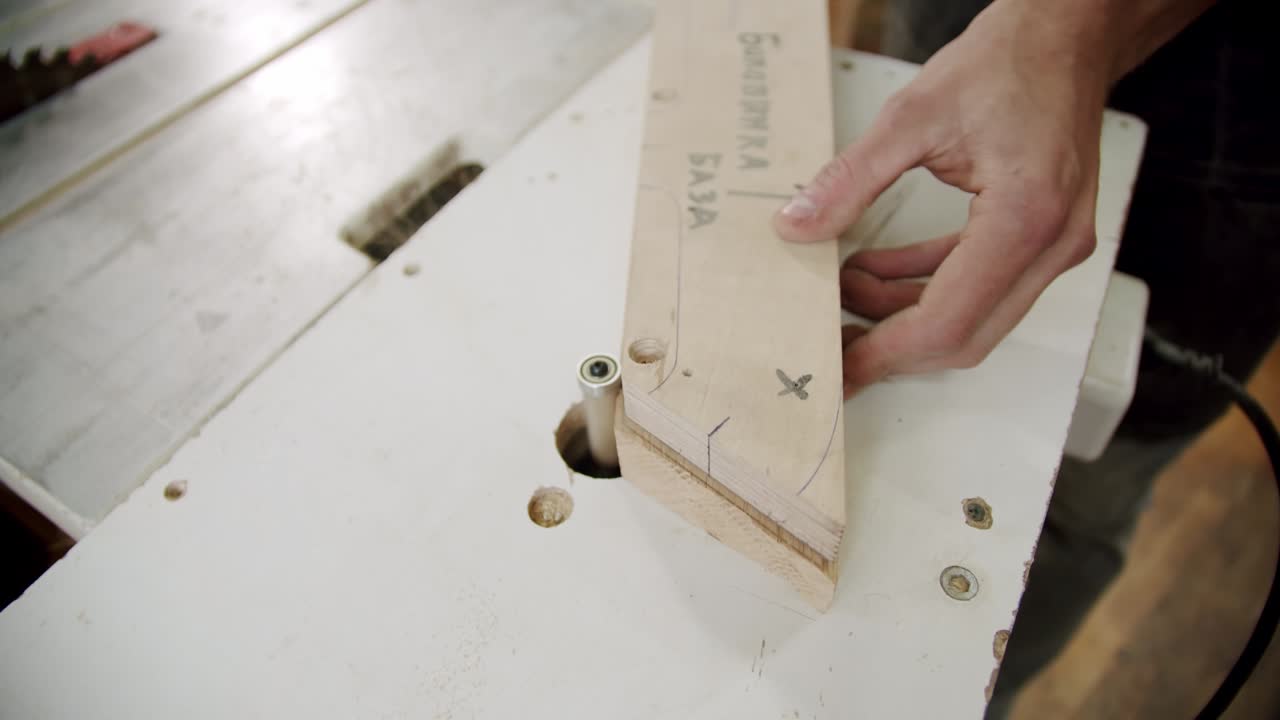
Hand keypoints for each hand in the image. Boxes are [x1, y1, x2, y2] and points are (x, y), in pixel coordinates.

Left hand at [775, 0, 1117, 398]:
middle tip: (832, 341)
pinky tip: (876, 270)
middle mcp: (1050, 245)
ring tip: (843, 284)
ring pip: (971, 318)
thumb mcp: (911, 116)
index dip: (885, 354)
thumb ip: (850, 180)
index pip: (947, 321)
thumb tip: (797, 225)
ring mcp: (1053, 246)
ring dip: (902, 312)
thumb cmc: (1010, 61)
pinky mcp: (1041, 237)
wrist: (1068, 34)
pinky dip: (925, 284)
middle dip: (890, 345)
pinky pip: (979, 286)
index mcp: (1025, 218)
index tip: (840, 371)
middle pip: (964, 336)